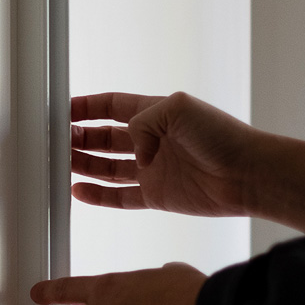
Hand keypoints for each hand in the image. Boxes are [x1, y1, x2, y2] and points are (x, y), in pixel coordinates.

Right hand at [71, 91, 304, 232]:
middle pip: (104, 138)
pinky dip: (97, 195)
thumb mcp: (177, 108)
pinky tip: (78, 190)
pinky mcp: (156, 195)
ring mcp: (152, 170)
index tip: (63, 111)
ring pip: (107, 167)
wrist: (247, 175)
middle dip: (79, 138)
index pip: (112, 107)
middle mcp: (152, 141)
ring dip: (83, 164)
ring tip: (60, 164)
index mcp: (156, 114)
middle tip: (57, 141)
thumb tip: (129, 148)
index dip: (86, 108)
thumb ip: (141, 121)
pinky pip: (118, 197)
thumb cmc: (222, 137)